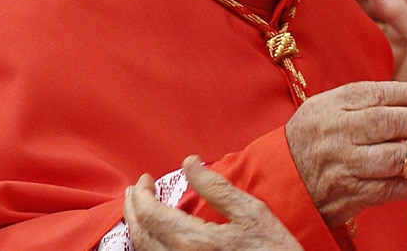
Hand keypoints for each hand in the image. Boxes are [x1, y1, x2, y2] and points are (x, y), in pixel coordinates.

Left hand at [125, 156, 301, 249]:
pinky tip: (153, 235)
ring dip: (136, 228)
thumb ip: (217, 187)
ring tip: (137, 210)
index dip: (144, 194)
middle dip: (133, 209)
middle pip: (142, 234)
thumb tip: (191, 163)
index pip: (153, 215)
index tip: (145, 180)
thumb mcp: (251, 212)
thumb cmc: (273, 250)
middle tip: (135, 191)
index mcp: (197, 241)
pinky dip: (148, 245)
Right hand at [285, 80, 406, 227]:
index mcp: (332, 107)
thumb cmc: (311, 139)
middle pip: (387, 124)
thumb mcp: (325, 109)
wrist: (278, 181)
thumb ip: (361, 101)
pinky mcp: (348, 195)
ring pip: (390, 159)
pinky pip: (387, 190)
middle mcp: (338, 134)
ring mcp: (343, 166)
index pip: (376, 95)